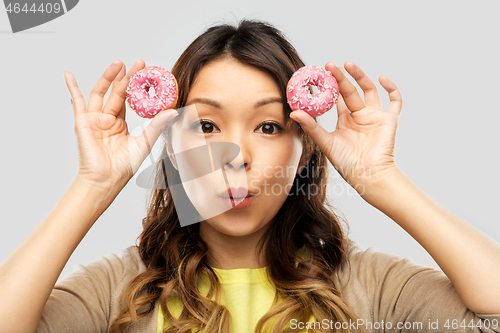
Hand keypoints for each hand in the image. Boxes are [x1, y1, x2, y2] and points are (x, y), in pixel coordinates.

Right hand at [64, 59, 177, 189]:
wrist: (106, 179)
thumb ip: (156, 125)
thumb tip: (173, 111)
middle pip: (117, 93)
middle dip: (127, 77)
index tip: (148, 74)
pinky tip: (69, 75)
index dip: (138, 87)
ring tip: (118, 63)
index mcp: (121, 124)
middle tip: (138, 64)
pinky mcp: (82, 121)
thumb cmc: (124, 166)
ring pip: (100, 92)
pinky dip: (72, 88)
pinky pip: (76, 102)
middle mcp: (107, 120)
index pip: (129, 100)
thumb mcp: (145, 142)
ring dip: (108, 77)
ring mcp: (94, 119)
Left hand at [289, 61, 401, 192]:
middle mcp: (359, 116)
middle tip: (330, 65)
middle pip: (350, 91)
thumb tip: (293, 112)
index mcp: (345, 121)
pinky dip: (392, 88)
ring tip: (348, 64)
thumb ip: (311, 126)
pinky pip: (395, 101)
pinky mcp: (389, 120)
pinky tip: (382, 78)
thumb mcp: (325, 141)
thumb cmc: (346, 163)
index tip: (319, 74)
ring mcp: (374, 117)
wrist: (367, 175)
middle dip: (341, 78)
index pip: (336, 98)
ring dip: (360, 76)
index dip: (329, 86)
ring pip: (369, 90)